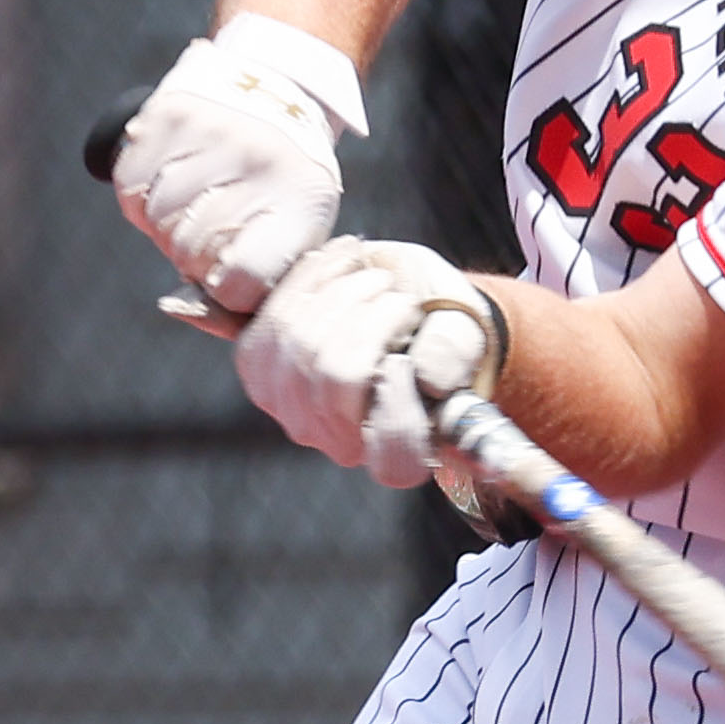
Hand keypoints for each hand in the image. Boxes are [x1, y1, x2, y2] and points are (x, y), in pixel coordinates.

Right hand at [113, 28, 349, 313]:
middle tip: (216, 227)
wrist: (276, 87)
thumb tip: (175, 307)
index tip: (238, 272)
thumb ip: (245, 291)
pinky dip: (143, 196)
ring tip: (197, 201)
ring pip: (158, 220)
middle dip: (195, 254)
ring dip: (168, 224)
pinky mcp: (170, 113)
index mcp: (300, 199)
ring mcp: (212, 132)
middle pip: (190, 253)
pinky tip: (171, 179)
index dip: (228, 289)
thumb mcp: (292, 236)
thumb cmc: (282, 185)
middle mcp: (257, 160)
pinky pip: (131, 186)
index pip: (239, 283)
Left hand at [234, 237, 488, 488]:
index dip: (399, 405)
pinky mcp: (259, 368)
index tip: (408, 359)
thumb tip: (426, 376)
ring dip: (341, 295)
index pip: (394, 456)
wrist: (402, 297)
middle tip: (397, 294)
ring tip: (375, 278)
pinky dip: (308, 282)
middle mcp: (339, 443)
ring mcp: (291, 410)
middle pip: (335, 380)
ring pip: (299, 344)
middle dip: (371, 320)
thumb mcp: (465, 330)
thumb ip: (454, 353)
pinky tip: (340, 267)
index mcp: (400, 453)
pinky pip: (272, 320)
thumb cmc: (439, 323)